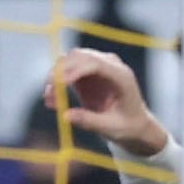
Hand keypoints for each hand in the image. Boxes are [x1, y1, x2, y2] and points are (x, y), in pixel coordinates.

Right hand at [49, 49, 170, 157]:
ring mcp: (98, 68)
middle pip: (80, 56)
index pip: (96, 63)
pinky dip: (58, 84)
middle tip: (48, 90)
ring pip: (70, 61)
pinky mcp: (87, 76)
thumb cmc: (128, 126)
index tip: (59, 82)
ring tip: (48, 98)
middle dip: (61, 70)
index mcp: (121, 76)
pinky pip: (68, 74)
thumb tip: (65, 115)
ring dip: (56, 76)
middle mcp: (109, 66)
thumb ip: (89, 121)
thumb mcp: (110, 128)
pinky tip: (51, 100)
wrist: (135, 126)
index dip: (76, 69)